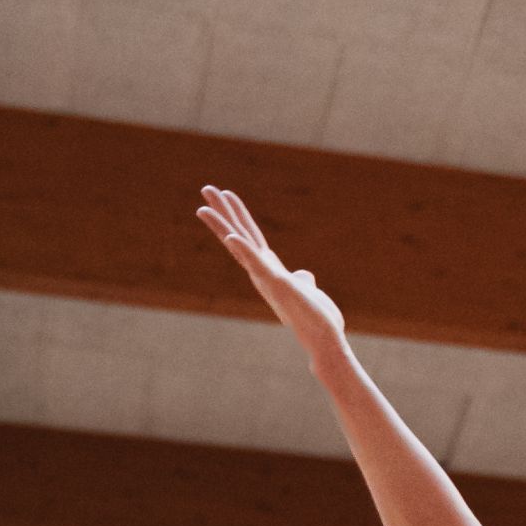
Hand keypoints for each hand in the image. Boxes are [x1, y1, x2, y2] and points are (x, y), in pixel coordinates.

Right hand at [197, 187, 347, 364]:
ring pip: (239, 246)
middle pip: (237, 235)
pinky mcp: (277, 284)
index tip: (226, 194)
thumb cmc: (315, 317)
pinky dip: (244, 251)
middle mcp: (261, 271)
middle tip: (206, 188)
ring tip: (203, 207)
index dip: (237, 216)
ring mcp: (266, 278)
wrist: (322, 338)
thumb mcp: (306, 290)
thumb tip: (304, 275)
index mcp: (268, 268)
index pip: (249, 237)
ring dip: (222, 226)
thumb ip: (301, 280)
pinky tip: (232, 237)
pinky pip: (257, 265)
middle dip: (222, 212)